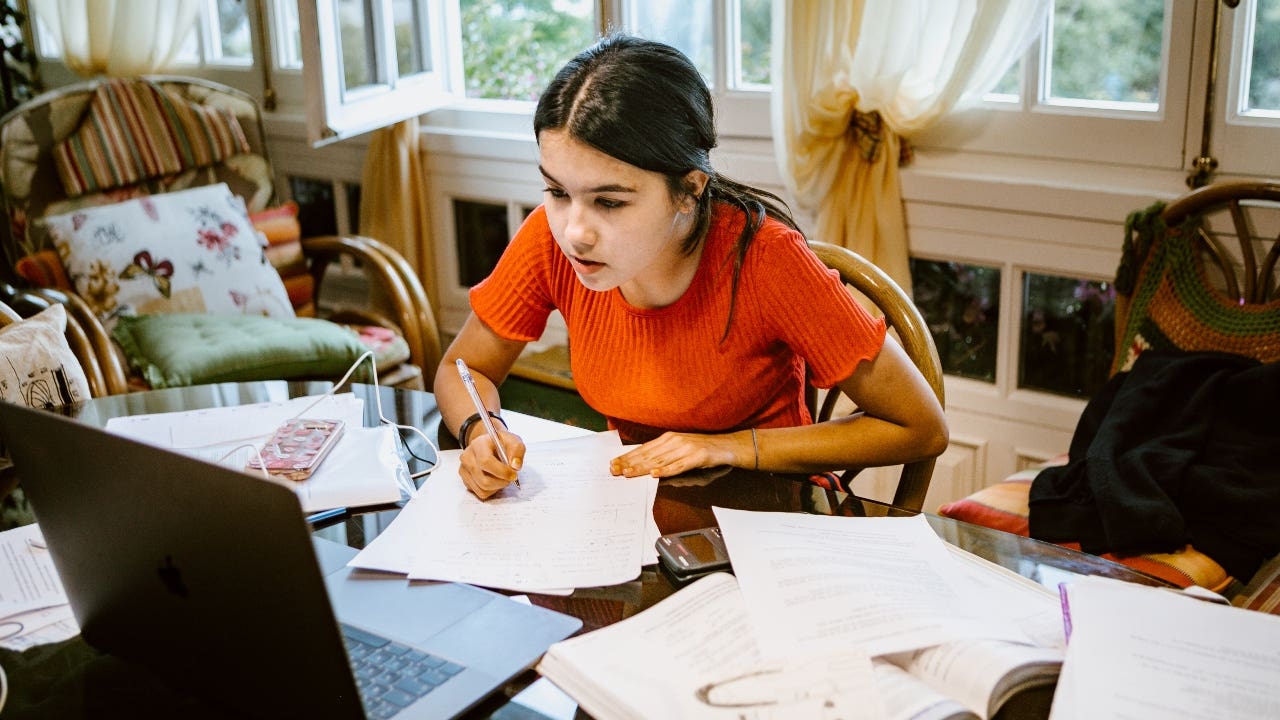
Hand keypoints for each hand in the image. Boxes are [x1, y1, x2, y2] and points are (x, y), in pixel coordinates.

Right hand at [459, 429, 524, 498]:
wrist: (489, 445)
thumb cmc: (501, 443)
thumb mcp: (513, 441)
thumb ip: (517, 451)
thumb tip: (515, 466)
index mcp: (478, 444)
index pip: (486, 462)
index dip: (502, 471)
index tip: (514, 475)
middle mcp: (467, 457)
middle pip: (483, 480)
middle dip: (501, 482)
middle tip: (511, 478)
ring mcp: (464, 470)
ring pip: (482, 489)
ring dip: (497, 487)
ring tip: (503, 478)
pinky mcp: (465, 480)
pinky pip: (480, 493)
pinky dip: (491, 490)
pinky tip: (495, 480)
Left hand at [609, 431, 747, 477]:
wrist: (726, 446)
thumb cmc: (702, 449)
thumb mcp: (680, 448)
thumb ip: (664, 454)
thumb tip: (645, 464)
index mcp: (668, 438)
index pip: (644, 449)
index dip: (628, 457)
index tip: (614, 463)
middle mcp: (674, 441)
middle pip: (648, 454)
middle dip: (629, 463)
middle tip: (614, 470)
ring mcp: (686, 448)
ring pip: (659, 460)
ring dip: (642, 468)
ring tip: (628, 473)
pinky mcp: (697, 457)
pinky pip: (679, 466)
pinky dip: (666, 470)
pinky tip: (655, 474)